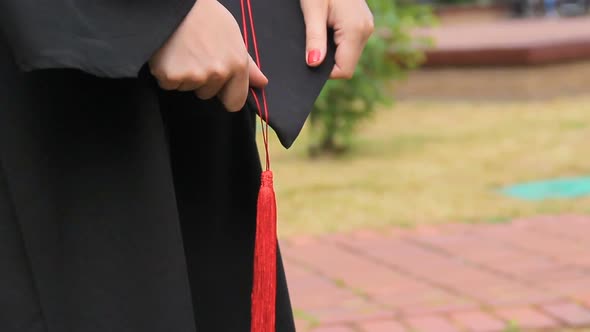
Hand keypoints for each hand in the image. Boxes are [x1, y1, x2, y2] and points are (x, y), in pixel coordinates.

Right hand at [149, 0, 267, 111]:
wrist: (174, 2)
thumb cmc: (205, 16)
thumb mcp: (232, 35)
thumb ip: (248, 65)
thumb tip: (261, 83)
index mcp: (237, 65)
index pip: (235, 102)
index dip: (224, 95)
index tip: (217, 85)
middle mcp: (218, 73)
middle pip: (207, 94)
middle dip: (200, 80)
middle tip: (194, 54)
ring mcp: (195, 76)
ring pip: (187, 88)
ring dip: (183, 75)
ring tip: (181, 50)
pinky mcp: (171, 76)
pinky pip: (168, 84)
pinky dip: (165, 73)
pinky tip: (169, 54)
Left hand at [300, 0, 373, 78]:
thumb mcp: (312, 10)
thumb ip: (314, 38)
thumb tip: (314, 64)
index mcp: (355, 30)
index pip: (344, 70)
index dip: (326, 71)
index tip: (311, 60)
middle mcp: (365, 30)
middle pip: (347, 64)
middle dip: (328, 60)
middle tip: (312, 43)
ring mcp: (366, 26)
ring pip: (349, 54)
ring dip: (332, 50)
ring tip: (320, 30)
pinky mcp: (363, 22)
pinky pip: (350, 43)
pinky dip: (337, 42)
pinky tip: (327, 26)